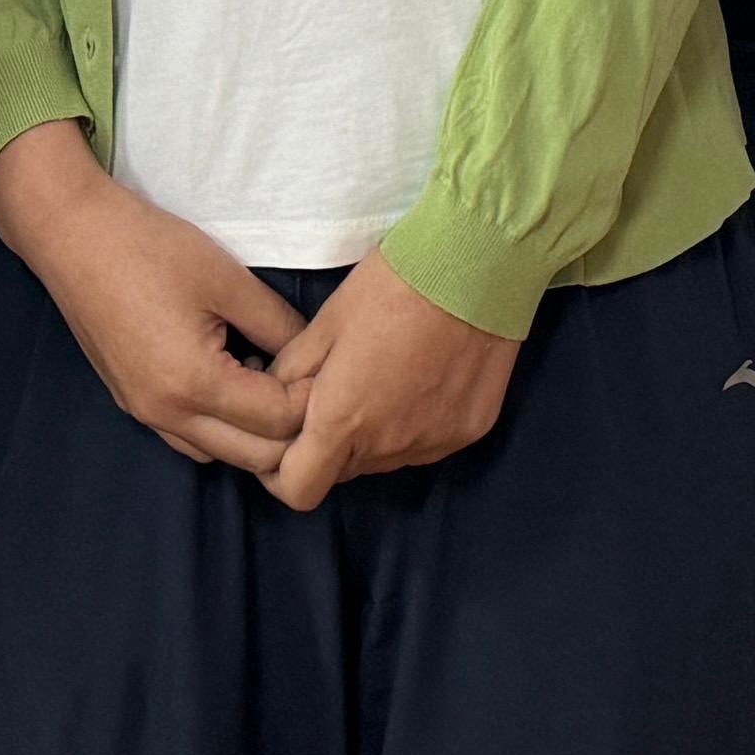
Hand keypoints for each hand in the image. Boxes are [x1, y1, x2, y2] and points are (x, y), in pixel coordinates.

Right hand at [0, 126, 306, 469]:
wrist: (73, 235)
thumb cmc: (150, 248)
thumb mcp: (228, 279)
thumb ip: (278, 324)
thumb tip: (312, 357)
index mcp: (194, 383)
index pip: (277, 423)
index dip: (312, 401)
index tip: (330, 370)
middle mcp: (167, 414)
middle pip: (253, 457)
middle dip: (291, 430)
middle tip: (311, 384)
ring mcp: (145, 413)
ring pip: (219, 455)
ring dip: (255, 434)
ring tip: (272, 382)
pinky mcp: (132, 403)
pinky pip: (189, 438)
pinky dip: (220, 427)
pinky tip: (232, 379)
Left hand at [263, 256, 518, 508]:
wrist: (478, 264)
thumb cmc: (393, 285)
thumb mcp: (327, 321)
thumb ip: (293, 372)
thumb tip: (276, 398)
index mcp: (344, 420)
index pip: (298, 490)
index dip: (280, 474)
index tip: (282, 441)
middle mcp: (388, 447)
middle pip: (341, 471)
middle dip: (327, 443)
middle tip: (333, 393)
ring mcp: (433, 444)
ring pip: (384, 458)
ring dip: (371, 435)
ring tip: (381, 378)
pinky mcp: (468, 432)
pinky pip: (424, 444)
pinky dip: (411, 425)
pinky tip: (420, 379)